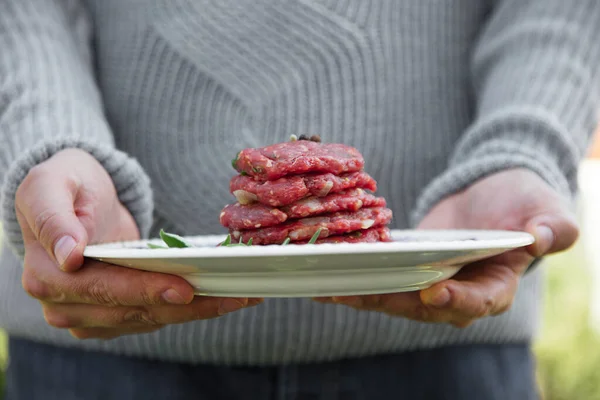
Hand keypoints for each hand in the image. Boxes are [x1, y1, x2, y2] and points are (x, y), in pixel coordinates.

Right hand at [16, 148, 260, 339]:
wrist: (77, 198)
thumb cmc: (65, 185)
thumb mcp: (48, 185)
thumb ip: (53, 217)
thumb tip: (69, 255)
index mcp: (47, 276)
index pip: (103, 289)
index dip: (145, 290)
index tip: (184, 288)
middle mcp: (65, 307)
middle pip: (135, 311)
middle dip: (188, 306)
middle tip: (234, 296)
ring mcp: (91, 316)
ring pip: (152, 319)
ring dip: (198, 311)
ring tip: (240, 297)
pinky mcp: (115, 316)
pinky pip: (156, 316)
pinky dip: (191, 309)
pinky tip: (222, 297)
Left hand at [315, 168, 577, 327]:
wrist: (492, 194)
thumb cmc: (524, 202)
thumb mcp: (545, 209)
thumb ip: (551, 226)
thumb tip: (538, 236)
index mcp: (497, 286)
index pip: (478, 301)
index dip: (456, 300)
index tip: (433, 292)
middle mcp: (459, 293)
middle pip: (423, 307)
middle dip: (388, 301)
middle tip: (356, 293)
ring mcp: (430, 284)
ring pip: (395, 297)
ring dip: (362, 295)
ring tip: (329, 287)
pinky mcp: (408, 270)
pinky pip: (382, 279)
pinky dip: (357, 278)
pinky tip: (327, 272)